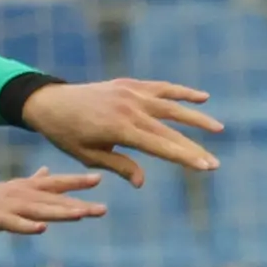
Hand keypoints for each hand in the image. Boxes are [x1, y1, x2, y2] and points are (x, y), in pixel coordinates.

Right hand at [0, 170, 105, 241]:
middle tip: (103, 209)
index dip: (76, 181)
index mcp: (21, 187)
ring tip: (82, 215)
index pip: (54, 183)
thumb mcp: (7, 191)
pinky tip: (42, 229)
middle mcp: (16, 193)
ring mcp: (4, 206)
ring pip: (38, 209)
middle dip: (78, 203)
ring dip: (60, 212)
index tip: (100, 179)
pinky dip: (27, 226)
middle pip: (53, 198)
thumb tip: (47, 171)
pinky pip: (13, 224)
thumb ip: (30, 182)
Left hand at [21, 77, 219, 184]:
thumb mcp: (89, 156)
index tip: (207, 167)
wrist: (48, 102)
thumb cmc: (66, 134)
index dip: (186, 157)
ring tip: (218, 129)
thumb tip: (142, 182)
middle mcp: (129, 108)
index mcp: (119, 128)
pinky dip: (181, 92)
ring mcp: (131, 93)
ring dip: (197, 117)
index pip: (161, 146)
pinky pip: (161, 88)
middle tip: (216, 163)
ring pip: (172, 106)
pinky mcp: (129, 85)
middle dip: (195, 148)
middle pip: (171, 131)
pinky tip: (203, 97)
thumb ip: (119, 166)